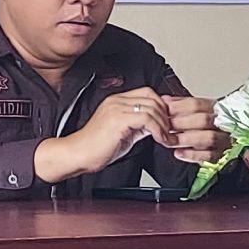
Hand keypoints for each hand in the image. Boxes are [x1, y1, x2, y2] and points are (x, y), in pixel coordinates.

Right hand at [39, 87, 176, 182]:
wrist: (78, 154)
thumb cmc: (97, 148)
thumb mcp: (124, 133)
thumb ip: (139, 125)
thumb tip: (156, 126)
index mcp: (117, 101)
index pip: (147, 93)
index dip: (161, 107)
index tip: (167, 123)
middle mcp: (117, 100)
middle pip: (153, 98)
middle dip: (166, 116)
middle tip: (170, 131)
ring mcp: (117, 108)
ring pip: (153, 108)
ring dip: (164, 125)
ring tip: (165, 138)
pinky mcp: (118, 119)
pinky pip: (147, 119)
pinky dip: (158, 130)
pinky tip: (159, 140)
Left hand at [163, 94, 230, 163]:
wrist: (221, 144)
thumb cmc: (204, 125)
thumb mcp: (193, 112)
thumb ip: (180, 105)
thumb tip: (165, 101)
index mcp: (215, 108)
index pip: (197, 104)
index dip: (179, 107)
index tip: (165, 110)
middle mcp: (222, 123)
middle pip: (203, 120)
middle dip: (181, 123)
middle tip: (166, 126)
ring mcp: (223, 139)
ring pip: (208, 138)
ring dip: (185, 139)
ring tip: (170, 140)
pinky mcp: (220, 155)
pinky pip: (209, 156)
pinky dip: (192, 155)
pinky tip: (179, 152)